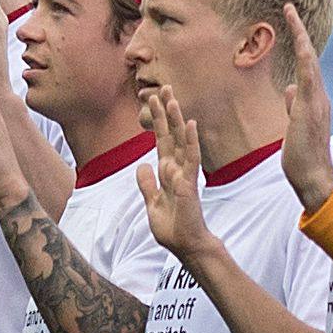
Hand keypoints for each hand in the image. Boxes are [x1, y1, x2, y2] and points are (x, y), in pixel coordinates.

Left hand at [137, 85, 214, 260]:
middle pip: (171, 134)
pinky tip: (190, 123)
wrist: (185, 245)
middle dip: (166, 112)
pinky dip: (190, 141)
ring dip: (176, 119)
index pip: (161, 140)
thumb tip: (141, 167)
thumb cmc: (172, 227)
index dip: (157, 121)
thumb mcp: (152, 203)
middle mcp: (176, 168)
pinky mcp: (189, 183)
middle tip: (163, 87)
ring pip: (180, 140)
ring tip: (172, 97)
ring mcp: (184, 174)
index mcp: (166, 172)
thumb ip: (147, 185)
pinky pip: (190, 158)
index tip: (153, 100)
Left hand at [278, 2, 332, 212]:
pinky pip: (309, 77)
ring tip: (289, 12)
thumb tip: (290, 89)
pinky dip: (305, 58)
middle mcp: (318, 95)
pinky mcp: (311, 109)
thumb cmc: (303, 156)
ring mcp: (317, 101)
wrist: (314, 177)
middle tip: (288, 6)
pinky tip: (300, 42)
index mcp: (313, 99)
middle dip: (298, 30)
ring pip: (309, 60)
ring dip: (299, 35)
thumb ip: (294, 105)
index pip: (305, 64)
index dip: (298, 42)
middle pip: (308, 55)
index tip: (290, 21)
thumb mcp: (294, 125)